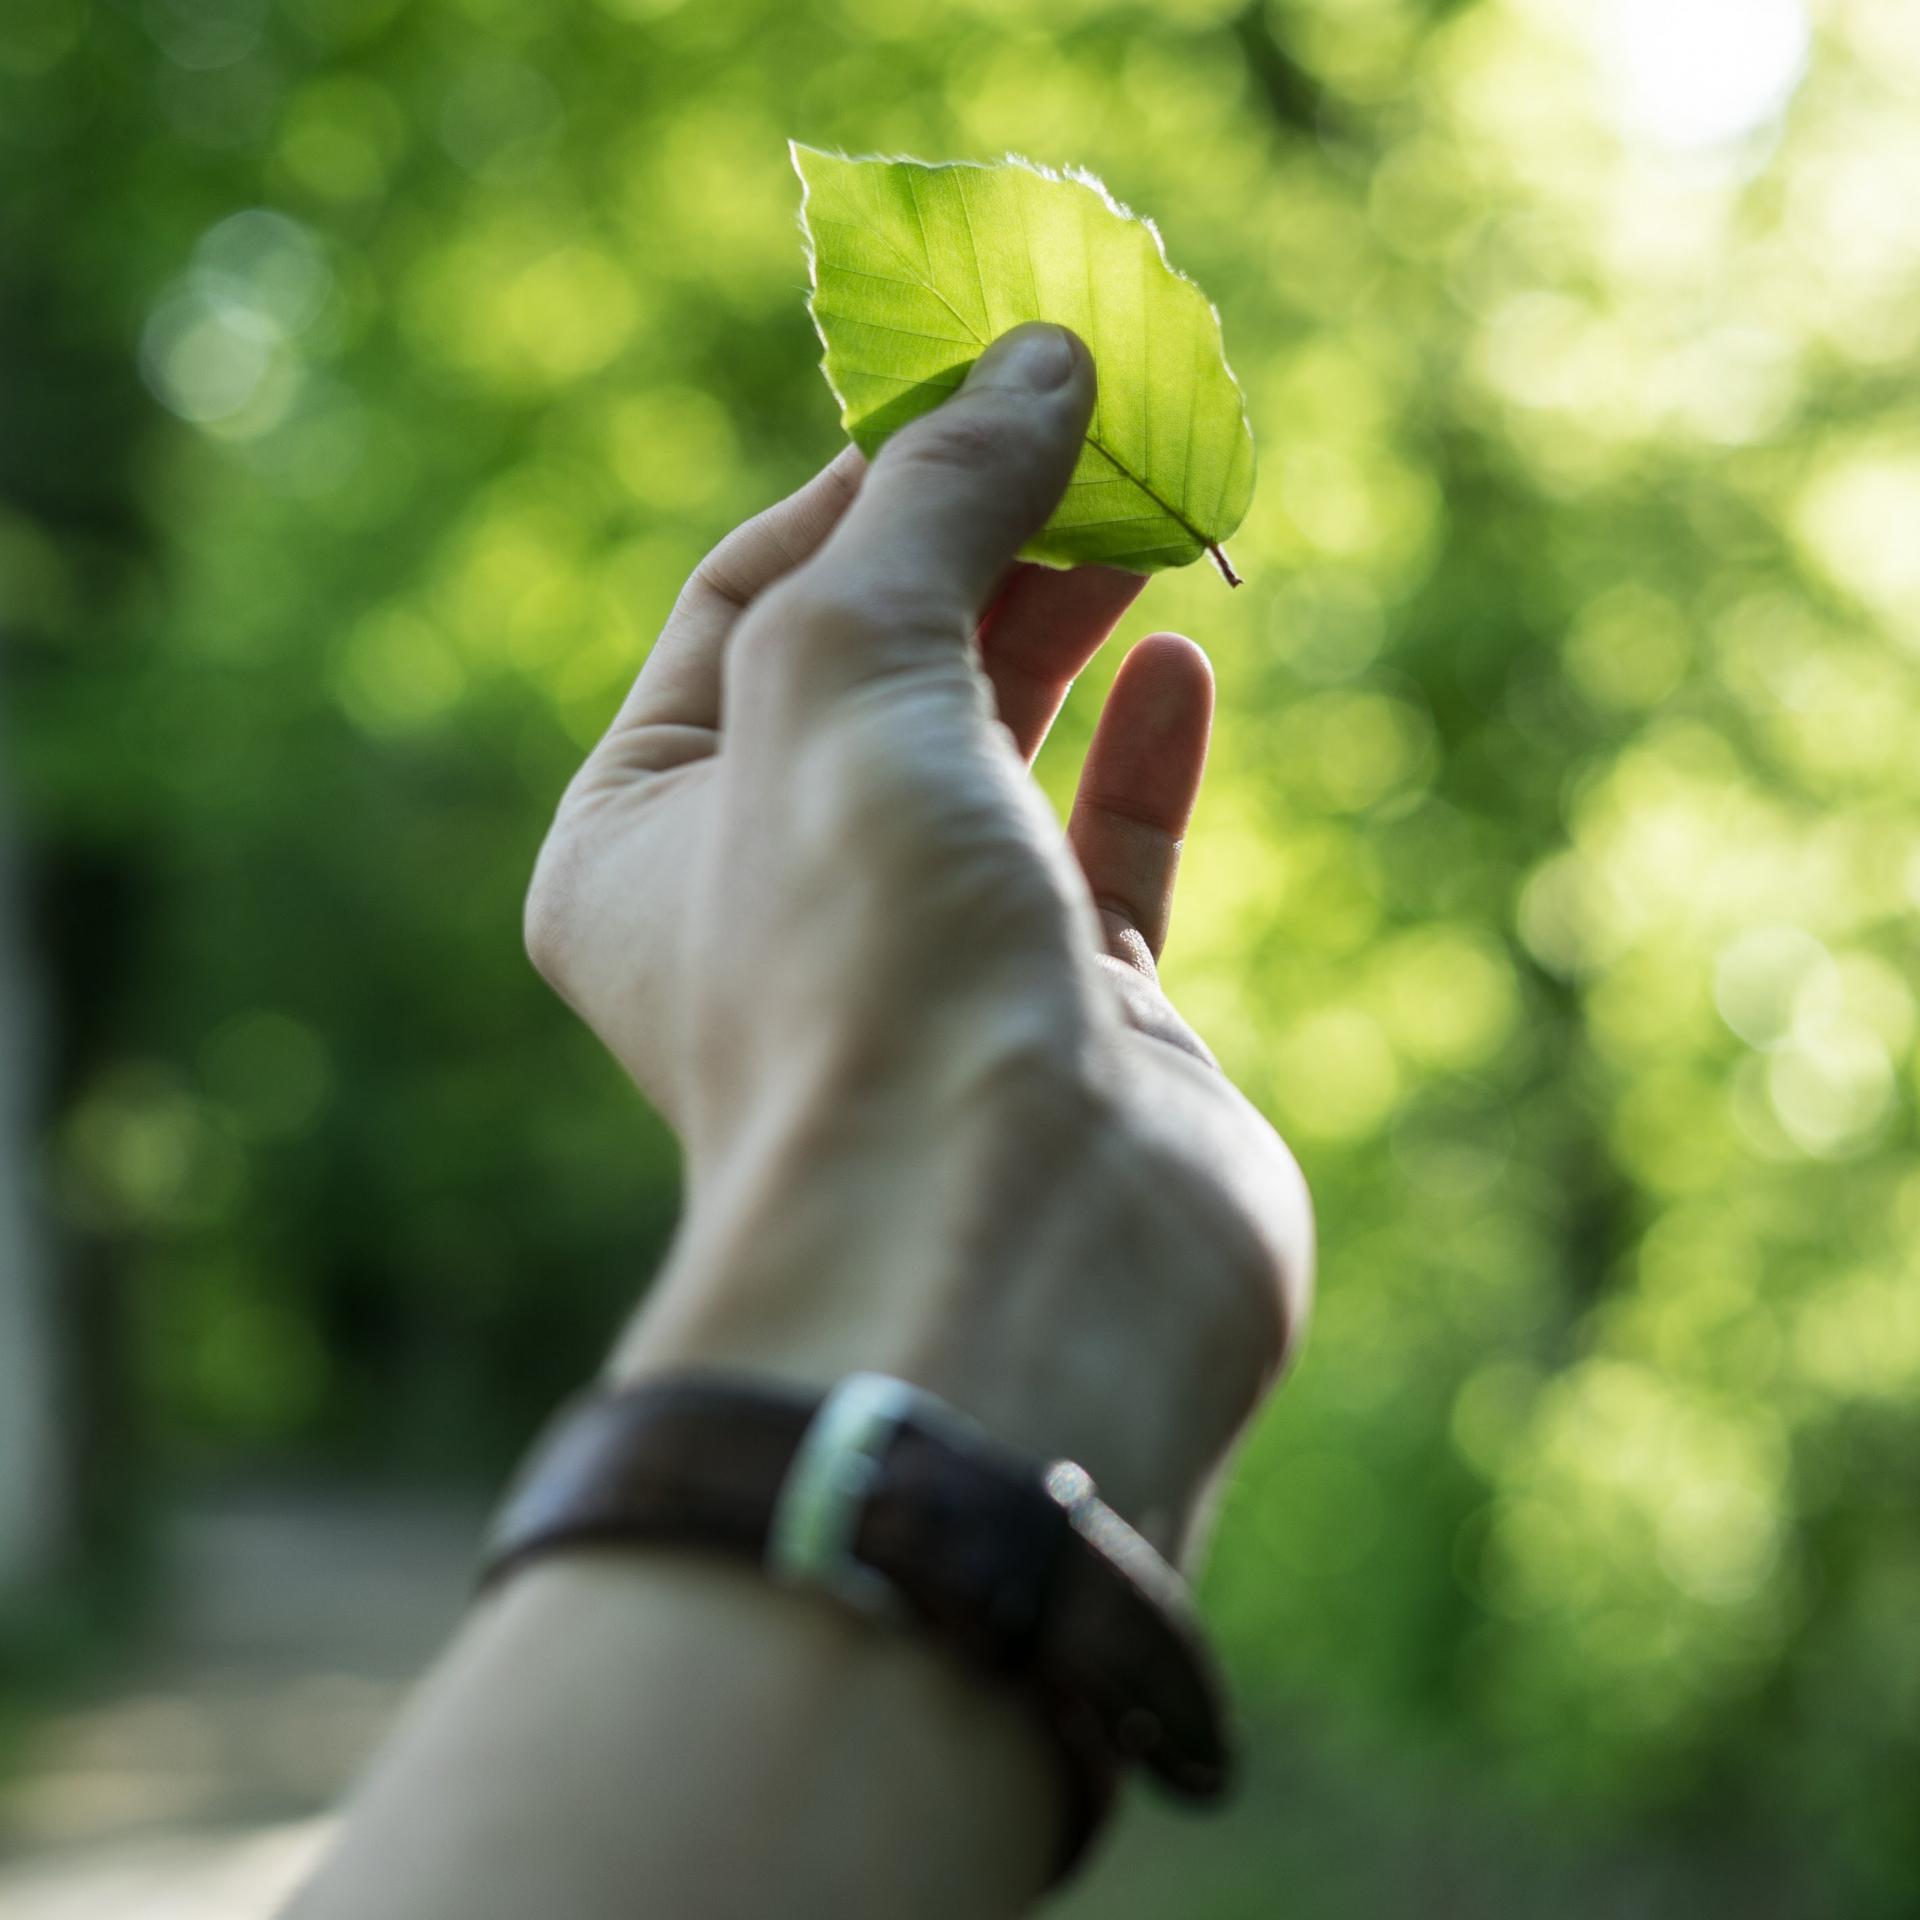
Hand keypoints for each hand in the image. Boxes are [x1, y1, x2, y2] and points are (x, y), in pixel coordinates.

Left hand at [524, 324, 1311, 1557]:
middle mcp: (770, 907)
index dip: (860, 480)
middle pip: (880, 667)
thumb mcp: (848, 670)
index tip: (980, 383)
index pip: (740, 601)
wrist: (1011, 1244)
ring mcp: (929, 966)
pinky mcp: (1074, 1021)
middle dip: (978, 539)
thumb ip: (935, 501)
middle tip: (1088, 430)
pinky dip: (1141, 755)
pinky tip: (1183, 662)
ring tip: (1144, 512)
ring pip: (998, 754)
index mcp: (638, 839)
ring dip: (1063, 627)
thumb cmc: (864, 955)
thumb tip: (1038, 358)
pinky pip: (1106, 858)